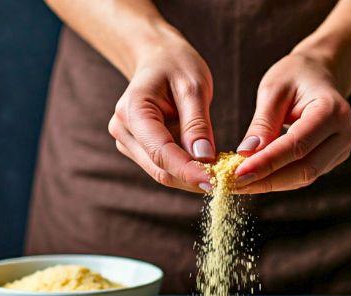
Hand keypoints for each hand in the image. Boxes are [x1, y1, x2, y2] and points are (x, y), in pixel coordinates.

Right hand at [108, 28, 214, 192]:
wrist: (158, 59)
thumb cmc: (176, 65)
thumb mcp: (194, 87)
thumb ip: (197, 123)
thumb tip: (204, 159)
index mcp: (133, 110)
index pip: (161, 152)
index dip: (188, 171)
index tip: (215, 182)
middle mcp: (124, 130)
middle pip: (160, 168)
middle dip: (193, 178)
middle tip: (226, 182)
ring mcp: (128, 142)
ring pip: (162, 173)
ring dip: (191, 178)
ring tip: (221, 175)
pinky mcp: (138, 149)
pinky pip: (165, 167)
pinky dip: (187, 171)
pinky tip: (208, 168)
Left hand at [234, 53, 350, 192]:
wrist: (319, 73)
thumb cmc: (295, 75)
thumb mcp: (273, 90)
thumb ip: (262, 123)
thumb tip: (246, 154)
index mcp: (332, 111)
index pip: (297, 146)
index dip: (267, 163)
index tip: (238, 174)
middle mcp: (344, 133)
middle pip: (304, 169)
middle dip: (267, 180)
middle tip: (235, 184)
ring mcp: (341, 149)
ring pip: (304, 177)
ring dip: (271, 183)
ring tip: (240, 183)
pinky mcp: (333, 159)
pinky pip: (304, 175)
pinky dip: (279, 179)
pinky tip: (256, 177)